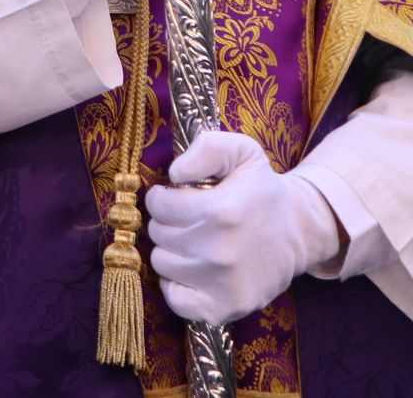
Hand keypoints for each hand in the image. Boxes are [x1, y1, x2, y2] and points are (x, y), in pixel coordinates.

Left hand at [145, 130, 339, 325]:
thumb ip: (207, 148)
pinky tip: (196, 269)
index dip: (165, 197)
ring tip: (198, 243)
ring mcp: (222, 285)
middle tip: (194, 221)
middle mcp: (220, 252)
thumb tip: (175, 173)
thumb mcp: (242, 152)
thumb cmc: (261, 190)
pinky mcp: (223, 308)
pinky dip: (178, 284)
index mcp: (222, 212)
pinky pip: (174, 298)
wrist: (299, 232)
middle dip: (170, 223)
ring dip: (173, 251)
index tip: (182, 198)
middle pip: (158, 233)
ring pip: (161, 263)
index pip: (158, 204)